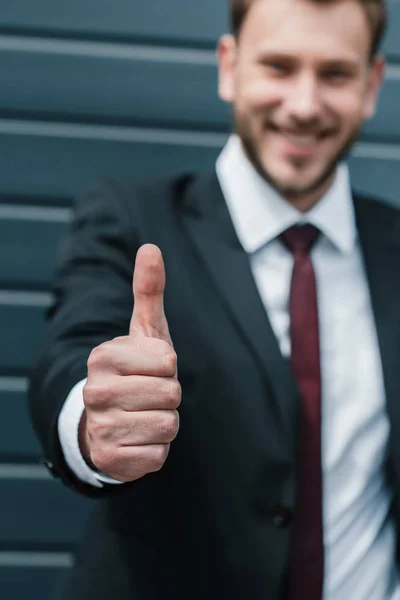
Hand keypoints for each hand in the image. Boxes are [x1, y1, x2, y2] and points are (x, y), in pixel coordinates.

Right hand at [80, 244, 180, 481]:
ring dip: (164, 423)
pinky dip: (156, 449)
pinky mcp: (110, 460)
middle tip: (148, 396)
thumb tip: (151, 247)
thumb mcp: (142, 332)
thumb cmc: (133, 372)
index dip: (168, 368)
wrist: (105, 422)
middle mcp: (94, 391)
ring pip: (168, 425)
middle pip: (171, 394)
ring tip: (143, 416)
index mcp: (102, 356)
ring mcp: (99, 427)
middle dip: (168, 396)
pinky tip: (137, 440)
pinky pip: (160, 455)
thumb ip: (148, 291)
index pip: (168, 362)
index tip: (150, 369)